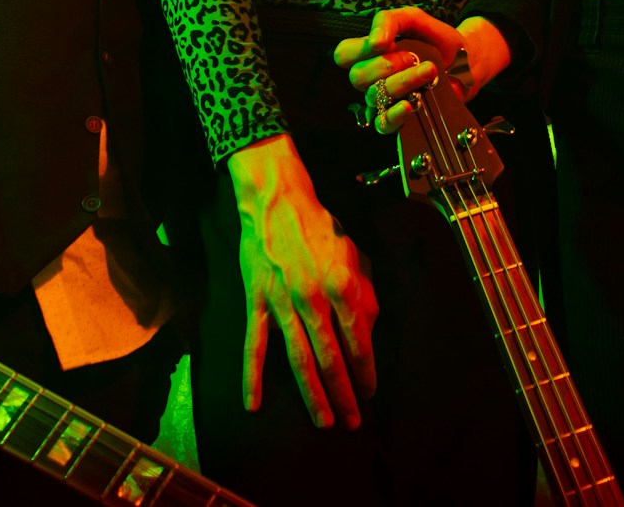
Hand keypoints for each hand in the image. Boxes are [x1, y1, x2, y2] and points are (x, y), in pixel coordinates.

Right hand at [227, 135, 378, 429]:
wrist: (277, 202)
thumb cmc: (320, 227)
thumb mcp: (355, 255)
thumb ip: (365, 293)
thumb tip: (368, 330)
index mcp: (343, 286)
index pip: (359, 342)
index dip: (366, 372)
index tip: (370, 393)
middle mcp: (314, 299)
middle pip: (331, 358)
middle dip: (344, 394)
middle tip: (352, 422)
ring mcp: (282, 303)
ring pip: (298, 358)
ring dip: (312, 395)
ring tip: (323, 422)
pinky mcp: (256, 302)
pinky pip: (254, 345)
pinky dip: (253, 377)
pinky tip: (254, 404)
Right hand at [334, 9, 511, 135]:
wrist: (466, 62)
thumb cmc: (436, 39)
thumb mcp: (413, 18)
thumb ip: (389, 20)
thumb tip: (375, 41)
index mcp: (370, 52)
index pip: (343, 54)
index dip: (360, 50)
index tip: (386, 42)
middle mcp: (373, 77)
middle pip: (358, 77)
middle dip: (388, 64)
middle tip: (414, 57)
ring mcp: (385, 100)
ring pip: (375, 97)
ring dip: (404, 81)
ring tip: (430, 71)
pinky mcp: (400, 118)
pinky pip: (384, 124)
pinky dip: (395, 115)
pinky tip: (411, 104)